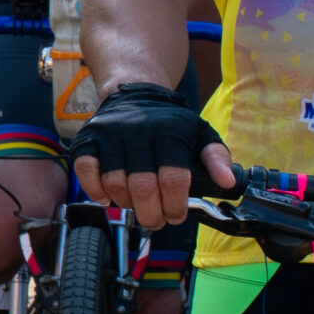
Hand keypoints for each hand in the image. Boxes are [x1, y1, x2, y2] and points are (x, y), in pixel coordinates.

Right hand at [69, 81, 233, 232]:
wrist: (134, 94)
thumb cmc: (170, 123)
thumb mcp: (201, 133)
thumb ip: (217, 158)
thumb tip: (227, 182)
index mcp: (170, 132)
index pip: (173, 179)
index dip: (175, 205)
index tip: (176, 215)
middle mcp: (138, 131)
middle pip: (142, 188)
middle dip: (151, 214)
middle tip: (156, 219)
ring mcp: (110, 135)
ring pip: (115, 184)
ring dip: (126, 204)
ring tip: (136, 205)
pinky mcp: (88, 139)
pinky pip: (86, 171)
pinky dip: (95, 191)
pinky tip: (108, 197)